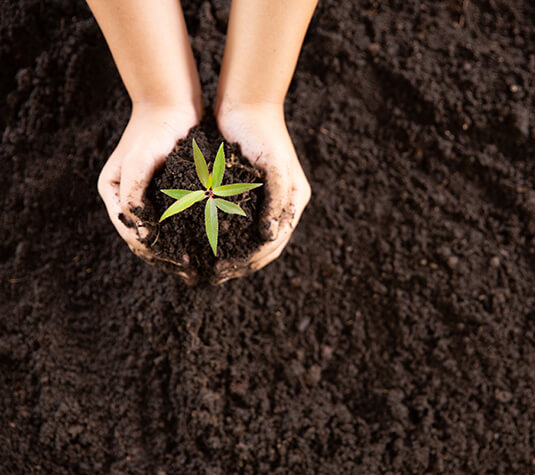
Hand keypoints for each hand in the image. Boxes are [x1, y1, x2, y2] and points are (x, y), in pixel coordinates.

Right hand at [98, 102, 200, 281]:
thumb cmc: (153, 130)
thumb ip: (135, 196)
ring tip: (202, 265)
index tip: (182, 263)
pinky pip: (178, 218)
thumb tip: (141, 234)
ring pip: (163, 232)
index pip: (132, 234)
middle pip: (146, 239)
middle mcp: (129, 197)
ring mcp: (149, 194)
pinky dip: (190, 232)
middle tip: (194, 272)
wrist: (172, 102)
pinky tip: (208, 242)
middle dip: (168, 258)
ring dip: (180, 249)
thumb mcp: (139, 162)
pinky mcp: (170, 189)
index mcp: (113, 193)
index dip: (156, 253)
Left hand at [212, 103, 310, 284]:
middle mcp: (281, 204)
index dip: (252, 260)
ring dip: (232, 255)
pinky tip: (204, 242)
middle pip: (264, 247)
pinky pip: (235, 223)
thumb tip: (270, 236)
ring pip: (249, 238)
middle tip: (215, 275)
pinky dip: (223, 235)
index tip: (226, 269)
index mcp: (294, 201)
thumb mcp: (274, 165)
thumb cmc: (263, 132)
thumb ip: (277, 200)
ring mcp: (263, 199)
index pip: (275, 242)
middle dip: (241, 263)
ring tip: (210, 267)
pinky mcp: (244, 193)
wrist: (246, 103)